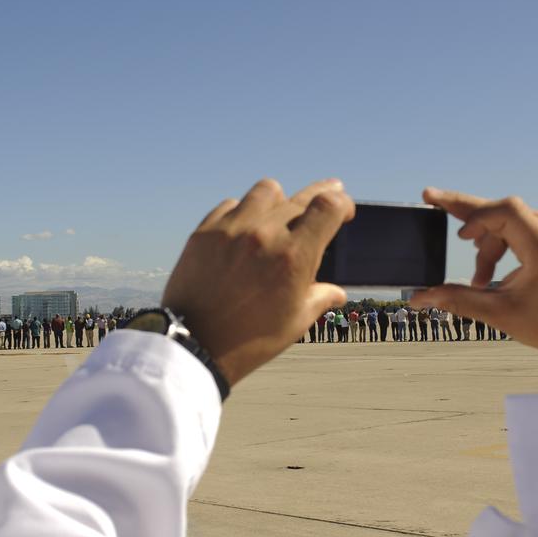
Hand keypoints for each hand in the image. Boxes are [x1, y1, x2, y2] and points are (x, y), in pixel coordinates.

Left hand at [163, 178, 354, 386]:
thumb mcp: (294, 322)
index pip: (328, 207)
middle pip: (300, 197)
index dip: (342, 203)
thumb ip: (320, 299)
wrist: (193, 345)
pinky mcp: (205, 231)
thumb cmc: (249, 340)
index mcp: (294, 257)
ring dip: (280, 201)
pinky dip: (244, 212)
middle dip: (320, 197)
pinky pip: (232, 205)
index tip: (344, 210)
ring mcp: (232, 229)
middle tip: (326, 198)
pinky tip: (245, 229)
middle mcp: (264, 234)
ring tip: (280, 215)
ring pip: (266, 191)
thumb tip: (337, 293)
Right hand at [411, 189, 537, 366]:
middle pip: (506, 212)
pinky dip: (508, 243)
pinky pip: (529, 226)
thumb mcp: (501, 315)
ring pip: (515, 220)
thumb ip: (457, 300)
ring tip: (482, 278)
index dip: (474, 214)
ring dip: (491, 244)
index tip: (453, 227)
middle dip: (474, 227)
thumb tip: (419, 297)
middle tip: (436, 207)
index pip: (505, 209)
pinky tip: (499, 270)